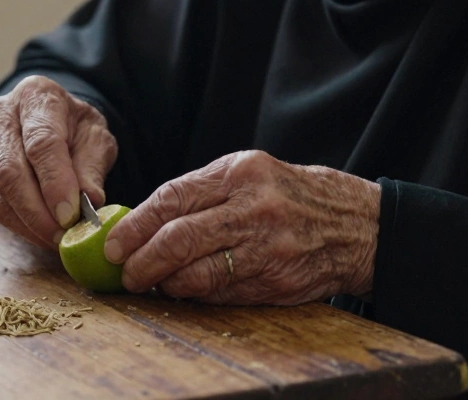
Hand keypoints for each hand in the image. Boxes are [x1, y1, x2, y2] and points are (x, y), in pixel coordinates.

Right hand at [0, 75, 117, 248]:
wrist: (51, 122)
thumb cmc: (76, 128)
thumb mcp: (96, 138)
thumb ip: (92, 167)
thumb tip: (90, 202)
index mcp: (35, 96)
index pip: (41, 142)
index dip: (55, 182)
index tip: (71, 214)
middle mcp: (0, 115)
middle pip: (11, 171)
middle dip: (38, 212)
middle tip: (65, 236)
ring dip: (29, 224)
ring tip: (57, 239)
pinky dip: (19, 225)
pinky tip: (42, 233)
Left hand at [103, 151, 379, 303]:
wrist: (355, 224)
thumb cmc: (289, 196)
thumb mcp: (249, 173)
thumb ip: (201, 193)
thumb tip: (143, 222)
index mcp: (239, 173)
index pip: (172, 199)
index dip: (135, 225)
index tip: (113, 242)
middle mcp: (252, 208)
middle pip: (178, 239)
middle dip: (140, 260)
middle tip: (124, 271)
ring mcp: (266, 247)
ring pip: (195, 273)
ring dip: (164, 283)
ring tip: (150, 283)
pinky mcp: (275, 280)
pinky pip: (221, 292)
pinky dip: (195, 294)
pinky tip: (184, 290)